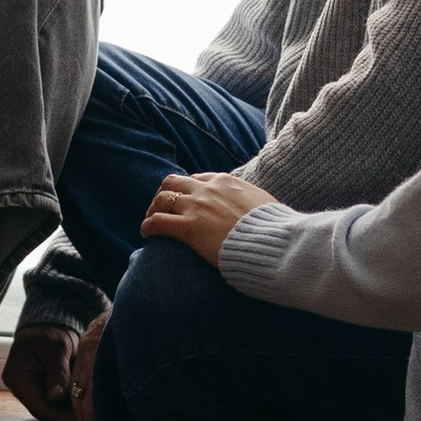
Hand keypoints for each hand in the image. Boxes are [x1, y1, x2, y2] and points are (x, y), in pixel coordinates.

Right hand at [5, 309, 103, 420]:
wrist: (52, 322)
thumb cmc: (49, 331)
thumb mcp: (55, 349)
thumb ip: (56, 373)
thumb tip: (54, 397)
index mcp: (18, 378)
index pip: (39, 407)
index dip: (60, 417)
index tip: (81, 420)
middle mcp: (24, 388)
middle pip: (47, 411)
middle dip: (68, 416)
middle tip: (92, 418)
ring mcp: (34, 389)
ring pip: (54, 408)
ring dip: (72, 410)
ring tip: (92, 411)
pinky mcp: (46, 388)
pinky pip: (59, 402)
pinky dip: (72, 402)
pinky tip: (87, 403)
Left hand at [140, 171, 270, 267]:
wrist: (272, 242)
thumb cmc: (274, 229)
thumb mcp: (264, 202)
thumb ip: (252, 200)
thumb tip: (256, 207)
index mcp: (225, 181)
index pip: (196, 178)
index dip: (186, 190)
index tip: (184, 201)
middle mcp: (207, 189)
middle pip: (173, 182)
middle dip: (164, 194)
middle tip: (160, 209)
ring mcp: (196, 207)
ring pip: (162, 199)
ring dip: (152, 209)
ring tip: (149, 221)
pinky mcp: (188, 228)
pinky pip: (157, 222)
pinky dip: (148, 226)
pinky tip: (146, 233)